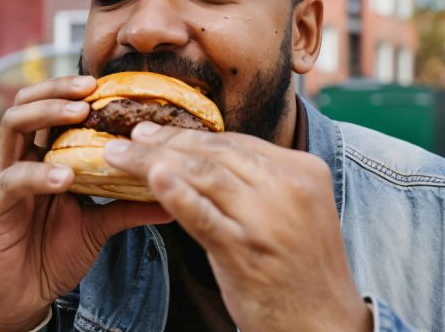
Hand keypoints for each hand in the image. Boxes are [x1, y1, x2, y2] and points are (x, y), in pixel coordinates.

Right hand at [0, 76, 170, 331]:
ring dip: (45, 114)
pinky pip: (12, 180)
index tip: (106, 85)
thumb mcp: (99, 225)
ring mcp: (4, 180)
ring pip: (12, 126)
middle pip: (26, 104)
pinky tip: (64, 177)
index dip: (73, 91)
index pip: (51, 108)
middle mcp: (21, 160)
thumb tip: (172, 196)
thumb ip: (128, 206)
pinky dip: (39, 174)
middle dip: (57, 90)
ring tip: (77, 114)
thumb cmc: (54, 254)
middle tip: (89, 89)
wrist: (25, 298)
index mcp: (44, 158)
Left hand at [104, 122, 371, 331]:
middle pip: (215, 154)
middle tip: (132, 136)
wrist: (323, 323)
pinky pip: (203, 216)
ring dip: (154, 162)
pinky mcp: (245, 252)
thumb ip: (260, 180)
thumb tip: (205, 154)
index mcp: (303, 170)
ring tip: (120, 156)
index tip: (158, 132)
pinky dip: (176, 195)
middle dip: (167, 142)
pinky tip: (152, 179)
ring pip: (202, 176)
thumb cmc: (302, 268)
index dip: (191, 134)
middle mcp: (287, 188)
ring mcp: (266, 219)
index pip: (236, 142)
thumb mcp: (294, 209)